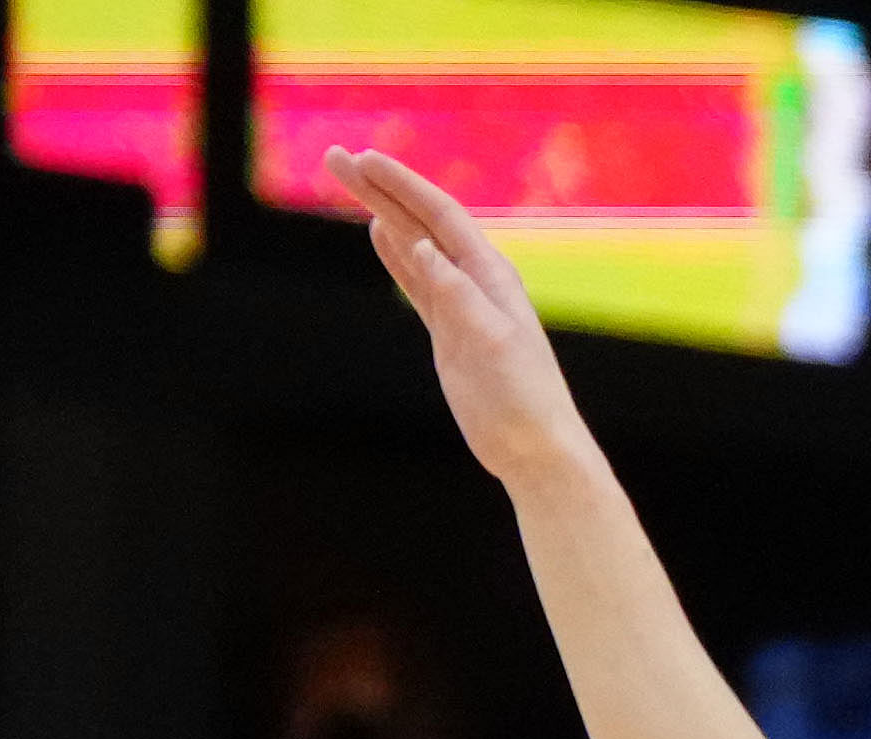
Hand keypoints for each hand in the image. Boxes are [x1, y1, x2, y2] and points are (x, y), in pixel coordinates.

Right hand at [335, 148, 596, 487]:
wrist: (535, 449)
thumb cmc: (521, 398)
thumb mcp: (488, 340)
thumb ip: (455, 291)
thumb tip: (420, 244)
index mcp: (491, 276)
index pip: (440, 215)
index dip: (401, 184)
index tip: (363, 158)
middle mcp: (477, 282)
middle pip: (421, 222)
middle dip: (380, 188)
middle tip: (335, 157)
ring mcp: (462, 306)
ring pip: (415, 246)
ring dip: (382, 212)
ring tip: (350, 181)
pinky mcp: (451, 332)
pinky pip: (419, 281)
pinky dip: (398, 254)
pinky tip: (380, 233)